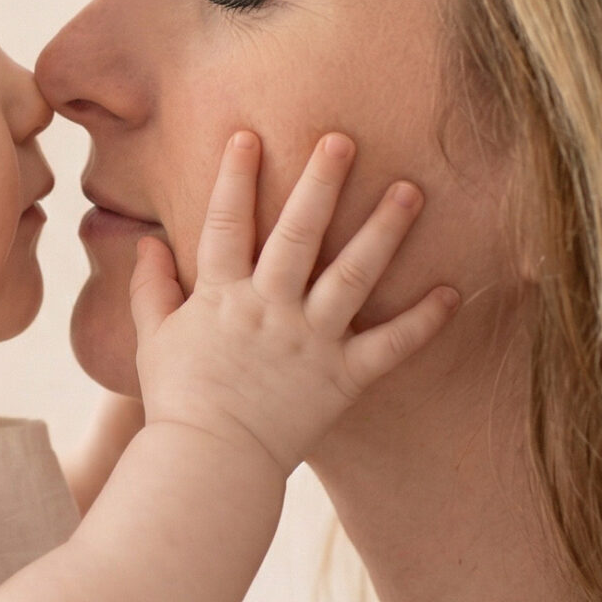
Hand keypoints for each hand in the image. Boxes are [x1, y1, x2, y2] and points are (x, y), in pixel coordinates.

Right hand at [128, 132, 459, 474]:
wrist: (210, 465)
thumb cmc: (178, 404)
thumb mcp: (154, 341)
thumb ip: (150, 289)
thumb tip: (148, 243)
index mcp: (221, 297)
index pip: (226, 224)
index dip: (234, 178)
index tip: (248, 136)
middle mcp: (269, 309)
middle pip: (298, 233)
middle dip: (321, 183)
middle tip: (343, 139)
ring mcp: (310, 341)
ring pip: (352, 274)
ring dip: (383, 230)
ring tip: (411, 190)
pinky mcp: (342, 377)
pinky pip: (390, 346)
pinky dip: (424, 321)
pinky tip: (453, 291)